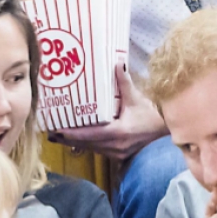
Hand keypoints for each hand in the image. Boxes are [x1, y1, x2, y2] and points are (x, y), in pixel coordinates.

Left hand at [50, 65, 167, 160]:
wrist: (167, 133)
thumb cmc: (153, 117)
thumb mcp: (137, 99)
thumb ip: (125, 82)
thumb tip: (117, 62)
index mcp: (117, 133)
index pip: (89, 135)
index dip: (71, 134)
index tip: (56, 131)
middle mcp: (114, 146)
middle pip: (85, 145)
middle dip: (66, 140)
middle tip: (49, 133)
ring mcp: (117, 153)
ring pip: (91, 149)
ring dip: (75, 144)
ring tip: (58, 137)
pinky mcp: (119, 155)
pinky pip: (98, 150)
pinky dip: (87, 145)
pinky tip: (77, 141)